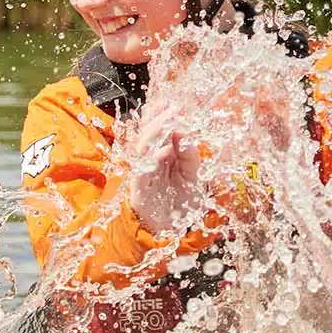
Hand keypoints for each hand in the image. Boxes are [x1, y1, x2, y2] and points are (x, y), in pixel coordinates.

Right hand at [129, 104, 206, 232]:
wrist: (168, 230)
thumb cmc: (178, 202)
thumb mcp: (192, 176)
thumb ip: (190, 156)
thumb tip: (186, 132)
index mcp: (160, 153)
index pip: (156, 128)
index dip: (161, 114)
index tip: (173, 102)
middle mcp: (149, 159)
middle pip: (148, 133)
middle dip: (159, 118)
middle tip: (174, 108)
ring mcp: (142, 172)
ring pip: (143, 147)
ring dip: (155, 133)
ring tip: (170, 123)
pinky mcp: (139, 188)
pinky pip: (142, 170)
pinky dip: (152, 160)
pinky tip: (163, 152)